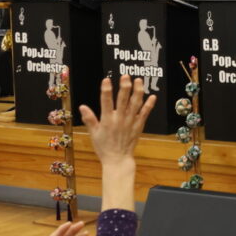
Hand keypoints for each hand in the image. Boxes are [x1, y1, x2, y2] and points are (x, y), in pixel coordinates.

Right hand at [81, 76, 155, 211]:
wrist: (117, 160)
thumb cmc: (104, 147)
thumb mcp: (93, 134)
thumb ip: (89, 119)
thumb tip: (82, 106)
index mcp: (107, 120)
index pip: (105, 102)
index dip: (105, 90)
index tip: (106, 79)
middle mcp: (119, 120)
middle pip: (123, 100)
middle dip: (124, 87)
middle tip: (126, 76)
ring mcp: (130, 122)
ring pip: (135, 104)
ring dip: (138, 92)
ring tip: (139, 80)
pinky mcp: (138, 126)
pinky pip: (145, 114)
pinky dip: (149, 105)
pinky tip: (152, 96)